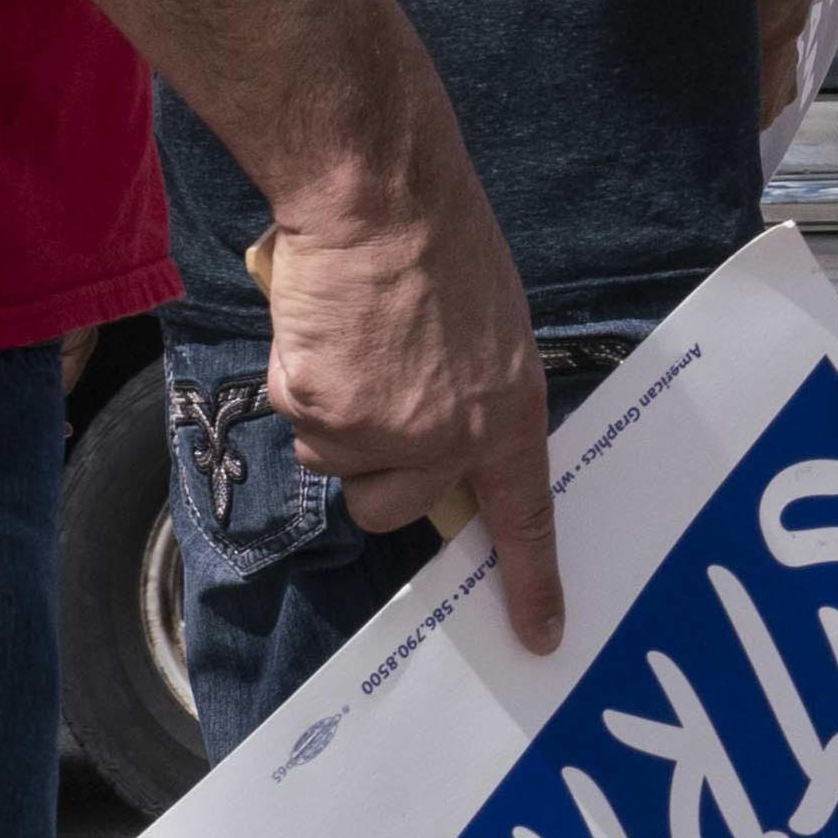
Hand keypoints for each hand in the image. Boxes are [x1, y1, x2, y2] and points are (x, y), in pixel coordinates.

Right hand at [256, 169, 567, 650]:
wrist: (379, 200)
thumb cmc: (444, 244)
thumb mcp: (495, 328)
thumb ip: (478, 396)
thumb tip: (450, 440)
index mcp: (508, 414)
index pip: (524, 516)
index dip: (531, 581)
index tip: (540, 637)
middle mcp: (447, 438)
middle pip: (391, 508)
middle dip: (375, 469)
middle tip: (377, 397)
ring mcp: (380, 431)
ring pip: (335, 463)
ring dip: (335, 417)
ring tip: (355, 343)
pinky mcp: (319, 409)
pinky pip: (298, 416)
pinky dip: (300, 378)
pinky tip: (324, 327)